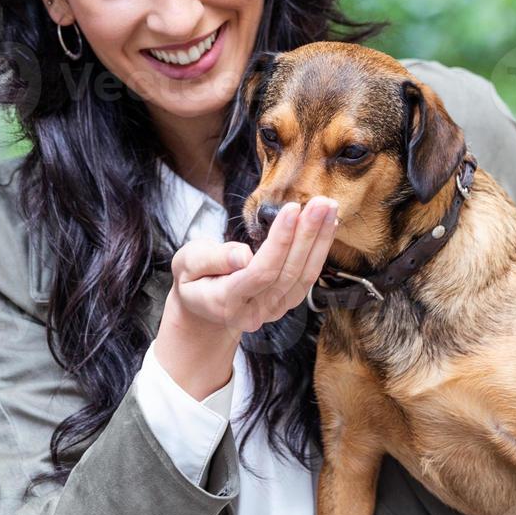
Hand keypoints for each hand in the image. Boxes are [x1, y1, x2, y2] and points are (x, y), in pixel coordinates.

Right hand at [168, 196, 339, 334]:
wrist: (202, 309)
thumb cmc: (193, 280)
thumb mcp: (186, 265)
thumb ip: (211, 260)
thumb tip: (242, 255)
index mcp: (225, 302)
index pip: (260, 272)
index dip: (279, 241)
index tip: (291, 209)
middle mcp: (254, 311)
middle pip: (288, 273)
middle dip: (307, 235)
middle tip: (321, 203)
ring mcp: (272, 311)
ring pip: (304, 277)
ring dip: (320, 240)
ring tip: (329, 209)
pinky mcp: (285, 303)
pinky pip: (307, 277)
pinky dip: (320, 250)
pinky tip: (328, 226)